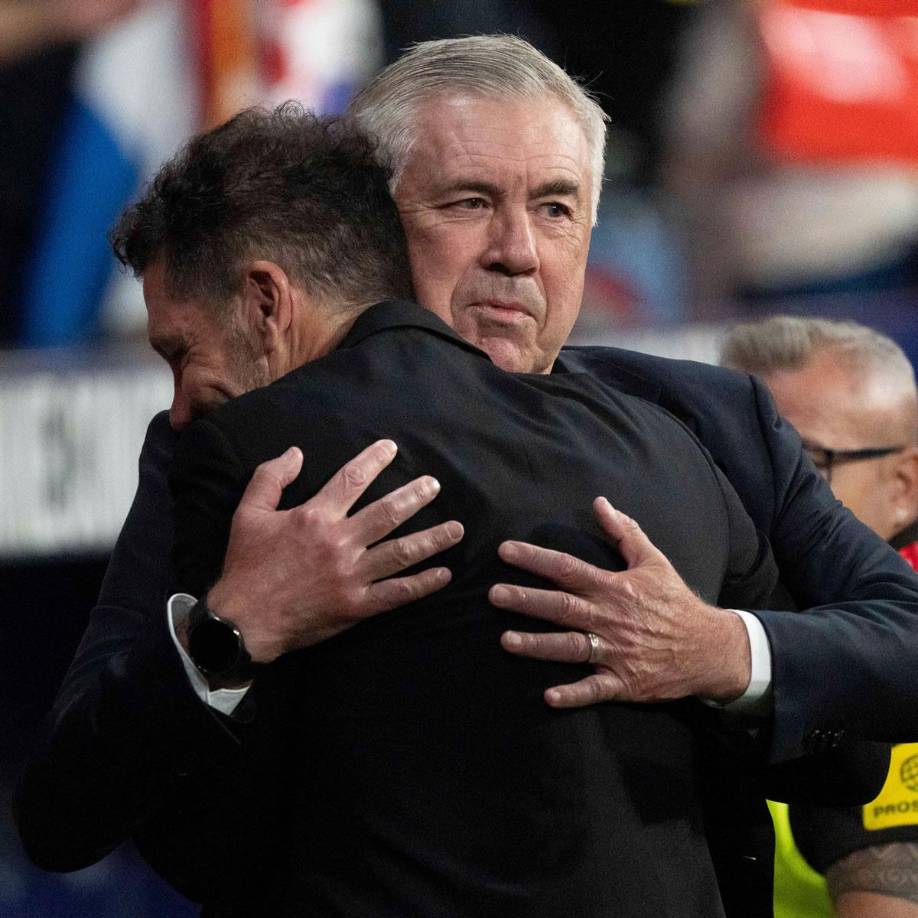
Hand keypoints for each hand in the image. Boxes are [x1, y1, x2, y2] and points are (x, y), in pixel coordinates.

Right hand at [207, 439, 462, 662]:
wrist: (243, 621)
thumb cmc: (246, 565)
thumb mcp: (248, 513)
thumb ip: (271, 477)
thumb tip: (297, 452)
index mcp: (315, 517)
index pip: (352, 480)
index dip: (374, 460)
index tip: (392, 448)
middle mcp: (339, 543)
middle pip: (388, 513)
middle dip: (415, 496)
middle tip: (434, 486)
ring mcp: (351, 576)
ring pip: (401, 553)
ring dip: (432, 539)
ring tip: (456, 529)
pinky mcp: (356, 606)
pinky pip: (396, 593)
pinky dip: (422, 584)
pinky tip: (443, 574)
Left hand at [489, 497, 749, 706]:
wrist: (710, 647)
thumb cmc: (675, 601)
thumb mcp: (653, 560)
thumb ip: (624, 531)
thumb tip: (599, 502)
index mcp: (614, 587)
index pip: (568, 568)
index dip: (535, 559)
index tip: (505, 551)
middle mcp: (610, 618)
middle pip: (562, 607)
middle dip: (526, 600)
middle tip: (492, 595)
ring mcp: (616, 652)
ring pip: (570, 647)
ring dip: (538, 645)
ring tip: (506, 640)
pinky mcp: (624, 682)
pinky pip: (594, 689)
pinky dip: (573, 694)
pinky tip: (549, 696)